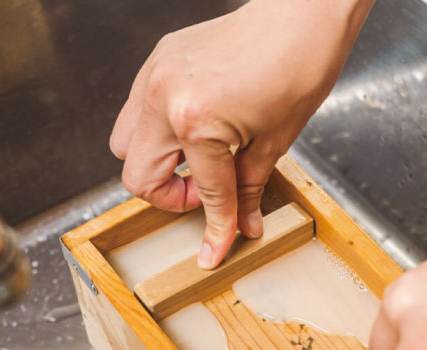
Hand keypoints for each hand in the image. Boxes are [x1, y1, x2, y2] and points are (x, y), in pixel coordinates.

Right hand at [110, 0, 371, 267]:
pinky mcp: (157, 61)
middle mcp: (163, 97)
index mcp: (194, 120)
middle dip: (170, 197)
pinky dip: (157, 132)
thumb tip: (240, 227)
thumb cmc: (298, 66)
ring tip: (196, 164)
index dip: (214, 227)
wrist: (301, 14)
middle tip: (204, 196)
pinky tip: (193, 132)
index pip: (202, 192)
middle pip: (137, 176)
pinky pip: (138, 111)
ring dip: (155, 166)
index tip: (215, 250)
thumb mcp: (274, 142)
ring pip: (125, 145)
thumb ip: (247, 190)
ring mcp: (154, 76)